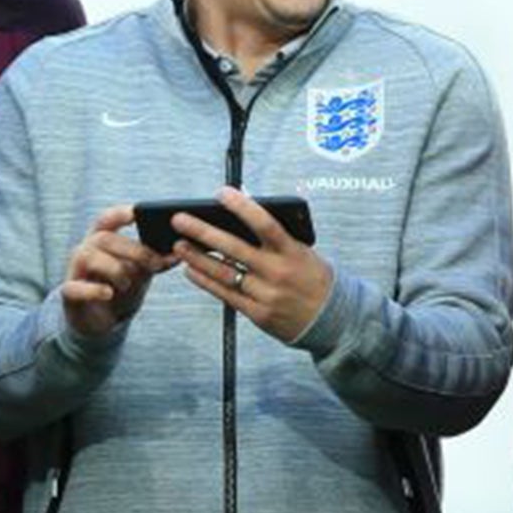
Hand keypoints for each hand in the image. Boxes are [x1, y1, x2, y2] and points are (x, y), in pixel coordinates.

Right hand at [62, 205, 176, 337]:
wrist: (102, 322)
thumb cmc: (121, 290)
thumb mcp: (141, 274)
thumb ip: (156, 261)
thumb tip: (179, 253)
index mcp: (101, 241)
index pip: (106, 219)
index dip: (119, 213)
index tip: (135, 212)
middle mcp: (85, 251)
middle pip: (104, 238)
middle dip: (132, 249)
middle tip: (155, 264)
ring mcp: (74, 272)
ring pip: (88, 256)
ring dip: (114, 268)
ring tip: (127, 284)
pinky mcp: (69, 294)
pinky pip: (74, 287)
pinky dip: (93, 289)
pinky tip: (108, 293)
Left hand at [174, 187, 332, 343]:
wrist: (332, 319)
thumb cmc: (314, 278)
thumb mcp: (303, 251)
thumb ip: (277, 236)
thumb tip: (244, 212)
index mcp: (292, 252)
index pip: (265, 223)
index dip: (242, 206)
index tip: (222, 193)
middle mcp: (277, 272)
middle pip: (233, 248)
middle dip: (203, 232)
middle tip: (180, 219)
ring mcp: (266, 295)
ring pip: (224, 273)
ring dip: (197, 257)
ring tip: (179, 245)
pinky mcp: (257, 313)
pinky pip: (225, 294)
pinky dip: (205, 281)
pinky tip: (191, 270)